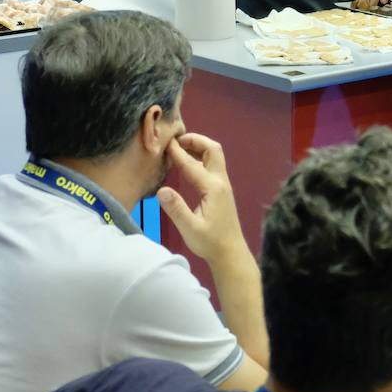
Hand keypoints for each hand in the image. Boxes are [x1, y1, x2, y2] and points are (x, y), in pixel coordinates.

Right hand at [157, 133, 246, 264]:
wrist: (230, 251)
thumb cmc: (210, 242)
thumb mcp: (190, 228)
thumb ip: (176, 209)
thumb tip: (162, 190)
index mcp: (213, 188)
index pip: (192, 165)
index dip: (178, 153)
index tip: (164, 143)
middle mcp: (220, 182)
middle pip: (213, 150)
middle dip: (196, 140)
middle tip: (176, 140)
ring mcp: (223, 185)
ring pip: (214, 157)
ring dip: (199, 147)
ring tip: (179, 146)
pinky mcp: (221, 190)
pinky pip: (212, 166)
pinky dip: (200, 157)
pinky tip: (187, 163)